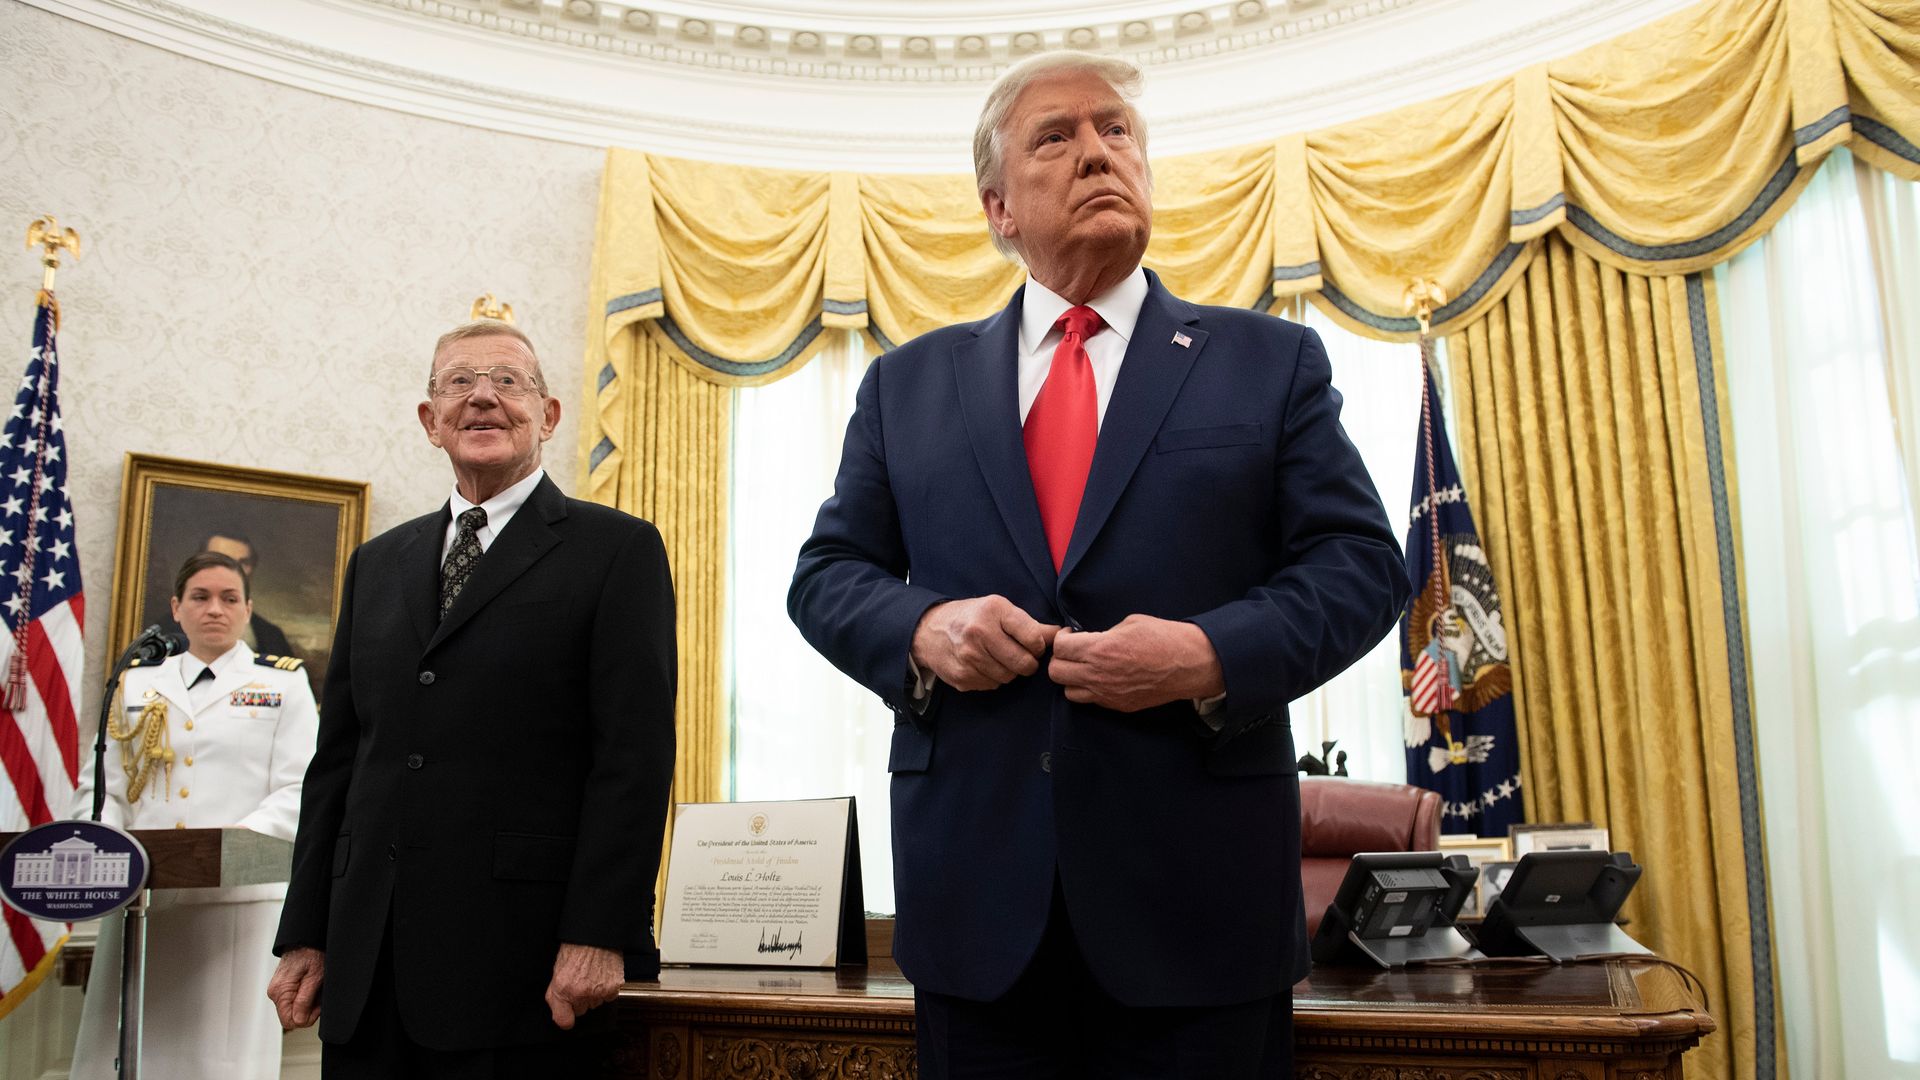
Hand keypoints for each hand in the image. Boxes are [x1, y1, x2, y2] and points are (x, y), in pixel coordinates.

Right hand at [267, 947, 323, 1028]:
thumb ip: (305, 1001)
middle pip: (291, 1018)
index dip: (308, 1017)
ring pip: (293, 1010)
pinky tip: (311, 987)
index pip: (290, 1022)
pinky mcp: (282, 988)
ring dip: (307, 1004)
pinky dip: (304, 998)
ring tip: (315, 989)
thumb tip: (299, 1020)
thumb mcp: (314, 978)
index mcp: (280, 993)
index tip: (318, 1004)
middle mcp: (275, 993)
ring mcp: (277, 991)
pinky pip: (293, 1001)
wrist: (305, 939)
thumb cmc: (312, 954)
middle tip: (319, 995)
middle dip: (308, 1011)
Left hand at [545, 943, 624, 1029]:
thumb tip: (558, 1010)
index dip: (566, 1016)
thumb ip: (555, 994)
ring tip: (592, 975)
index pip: (564, 1020)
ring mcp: (599, 991)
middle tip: (581, 982)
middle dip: (580, 1000)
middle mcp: (581, 992)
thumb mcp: (557, 971)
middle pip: (581, 1010)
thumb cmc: (576, 948)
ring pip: (596, 1003)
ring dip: (594, 994)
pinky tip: (603, 975)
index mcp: (564, 989)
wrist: (596, 935)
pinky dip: (607, 988)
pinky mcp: (614, 987)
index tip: (568, 1014)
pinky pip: (610, 996)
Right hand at [911, 596, 1059, 691]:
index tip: (1032, 644)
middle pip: (1024, 663)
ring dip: (1009, 671)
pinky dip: (992, 678)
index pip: (1034, 638)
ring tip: (997, 657)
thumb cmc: (971, 617)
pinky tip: (983, 664)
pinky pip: (992, 685)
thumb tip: (1061, 634)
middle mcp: (979, 633)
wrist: (929, 631)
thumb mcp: (999, 609)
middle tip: (1019, 655)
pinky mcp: (962, 677)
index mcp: (993, 611)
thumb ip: (1030, 624)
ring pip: (1009, 677)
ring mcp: (968, 658)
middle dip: (1027, 662)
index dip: (1038, 645)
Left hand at [1048, 614, 1224, 711]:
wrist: (1189, 664)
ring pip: (1068, 692)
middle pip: (1056, 673)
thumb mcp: (1129, 623)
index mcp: (1099, 649)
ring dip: (1072, 678)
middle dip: (1060, 659)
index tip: (1070, 634)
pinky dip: (1089, 690)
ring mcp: (1108, 694)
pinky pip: (1091, 701)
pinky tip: (1102, 677)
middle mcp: (1098, 675)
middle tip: (1073, 651)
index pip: (1059, 648)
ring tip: (1085, 667)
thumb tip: (1089, 639)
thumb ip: (1102, 634)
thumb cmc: (1163, 638)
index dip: (1062, 638)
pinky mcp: (1118, 705)